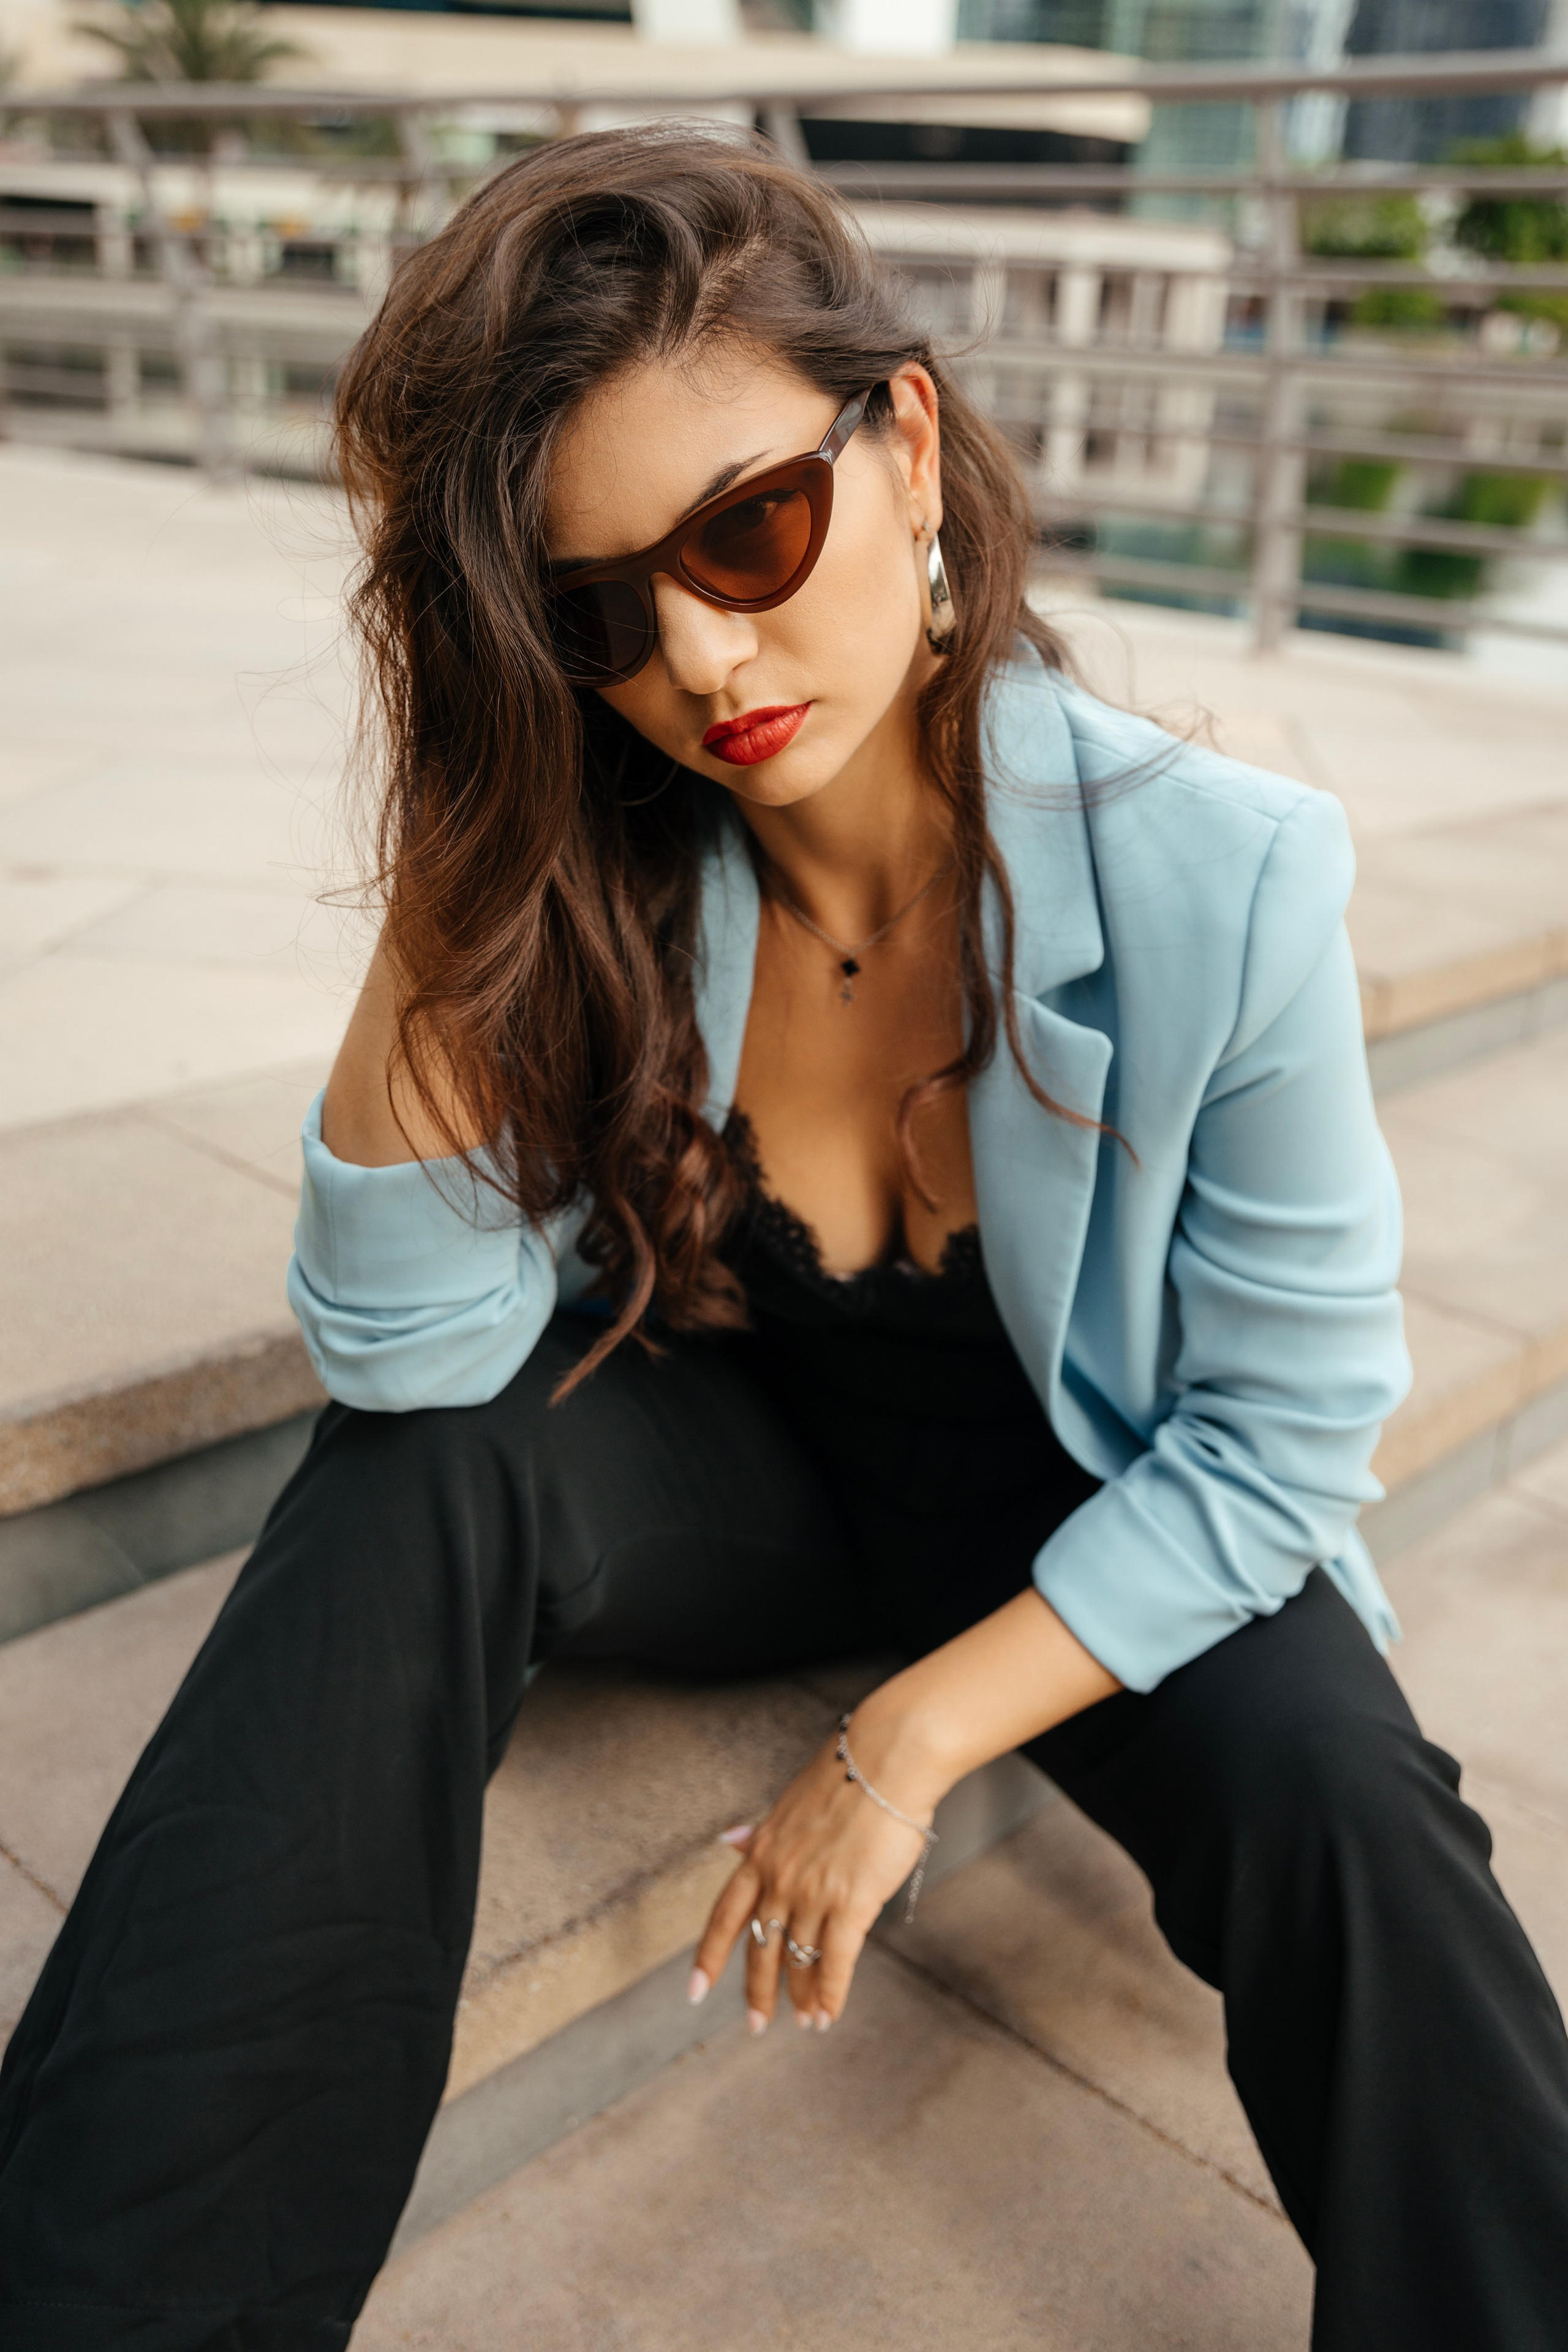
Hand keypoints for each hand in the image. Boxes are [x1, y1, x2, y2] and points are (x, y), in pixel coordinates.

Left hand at [689, 1723, 932, 2033]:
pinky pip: (836, 1961)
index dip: (709, 1956)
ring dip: (802, 1996)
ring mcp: (813, 1893)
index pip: (725, 1915)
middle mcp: (780, 1878)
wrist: (886, 1760)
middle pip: (760, 1947)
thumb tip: (730, 1840)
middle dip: (757, 1991)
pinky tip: (828, 2015)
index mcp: (761, 1853)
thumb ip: (761, 1834)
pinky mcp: (852, 1903)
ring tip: (805, 2021)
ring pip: (800, 1958)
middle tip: (757, 2024)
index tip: (695, 1990)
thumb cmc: (845, 1775)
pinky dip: (831, 1994)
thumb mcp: (789, 1805)